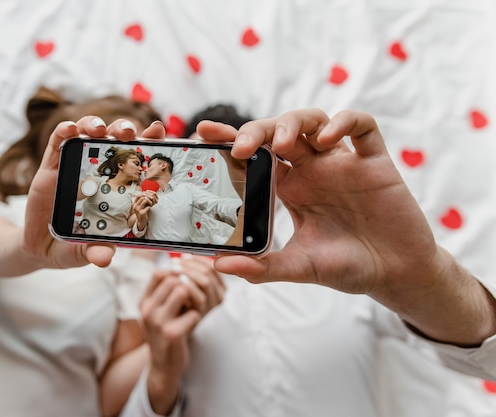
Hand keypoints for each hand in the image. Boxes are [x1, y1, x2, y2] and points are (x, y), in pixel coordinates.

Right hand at [25, 118, 164, 268]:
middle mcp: (98, 172)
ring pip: (88, 135)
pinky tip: (71, 129)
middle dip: (123, 129)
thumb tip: (104, 258)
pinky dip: (64, 131)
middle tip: (128, 132)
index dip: (148, 143)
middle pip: (114, 140)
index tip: (157, 131)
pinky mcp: (50, 167)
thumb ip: (94, 251)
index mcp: (116, 188)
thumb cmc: (72, 246)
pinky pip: (57, 143)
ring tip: (99, 130)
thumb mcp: (84, 252)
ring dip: (95, 125)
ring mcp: (74, 166)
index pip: (136, 160)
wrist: (40, 247)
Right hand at [131, 191, 157, 231]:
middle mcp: (135, 206)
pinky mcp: (141, 213)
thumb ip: (141, 201)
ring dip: (148, 202)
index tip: (147, 196)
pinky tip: (149, 209)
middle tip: (150, 200)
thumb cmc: (141, 212)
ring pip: (145, 201)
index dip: (143, 195)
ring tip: (149, 204)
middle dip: (147, 198)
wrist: (141, 221)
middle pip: (142, 197)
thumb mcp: (139, 206)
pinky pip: (147, 207)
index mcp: (134, 204)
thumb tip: (145, 193)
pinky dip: (149, 207)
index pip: (138, 196)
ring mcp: (138, 210)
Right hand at [141, 256, 224, 413]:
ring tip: (192, 308)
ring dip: (193, 298)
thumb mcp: (159, 311)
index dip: (176, 273)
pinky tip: (192, 324)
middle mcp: (148, 310)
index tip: (186, 281)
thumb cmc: (166, 332)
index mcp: (144, 302)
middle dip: (187, 286)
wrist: (164, 366)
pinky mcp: (172, 334)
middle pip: (173, 279)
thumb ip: (164, 291)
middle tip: (192, 298)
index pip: (159, 273)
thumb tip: (180, 264)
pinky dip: (196, 317)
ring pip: (182, 290)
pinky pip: (193, 313)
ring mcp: (158, 322)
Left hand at [198, 110, 435, 294]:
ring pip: (314, 121)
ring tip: (284, 143)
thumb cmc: (347, 267)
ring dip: (294, 123)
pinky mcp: (375, 161)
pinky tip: (328, 141)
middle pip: (279, 132)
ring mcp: (342, 162)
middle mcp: (312, 170)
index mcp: (290, 188)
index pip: (256, 155)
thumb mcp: (300, 266)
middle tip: (241, 147)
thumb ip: (263, 267)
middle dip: (257, 130)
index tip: (203, 134)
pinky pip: (363, 127)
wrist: (395, 275)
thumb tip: (220, 265)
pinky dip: (345, 123)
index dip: (231, 140)